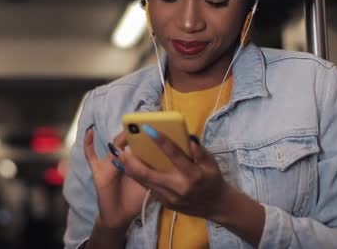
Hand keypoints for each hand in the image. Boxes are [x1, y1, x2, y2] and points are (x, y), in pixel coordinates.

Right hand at [84, 129, 146, 229]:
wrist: (119, 217)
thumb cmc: (135, 201)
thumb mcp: (148, 186)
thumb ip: (153, 174)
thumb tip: (168, 161)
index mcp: (135, 163)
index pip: (140, 145)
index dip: (146, 136)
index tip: (154, 126)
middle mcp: (122, 160)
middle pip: (127, 143)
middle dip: (134, 134)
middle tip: (142, 125)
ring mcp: (108, 164)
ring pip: (113, 146)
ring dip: (119, 138)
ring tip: (127, 128)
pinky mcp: (98, 171)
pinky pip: (90, 156)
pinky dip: (88, 144)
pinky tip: (90, 131)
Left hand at [111, 126, 229, 219]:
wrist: (216, 206)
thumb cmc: (213, 180)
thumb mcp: (212, 164)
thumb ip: (200, 151)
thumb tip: (188, 138)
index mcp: (192, 175)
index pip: (174, 155)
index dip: (161, 141)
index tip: (147, 129)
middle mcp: (179, 187)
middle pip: (150, 174)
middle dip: (133, 162)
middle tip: (121, 150)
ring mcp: (171, 198)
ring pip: (145, 183)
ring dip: (130, 170)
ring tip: (119, 157)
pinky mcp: (166, 204)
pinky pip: (149, 189)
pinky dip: (138, 178)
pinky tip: (129, 169)